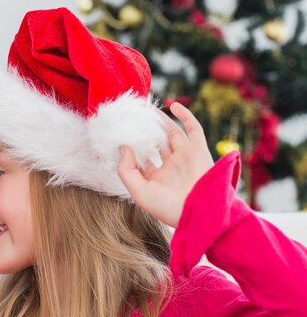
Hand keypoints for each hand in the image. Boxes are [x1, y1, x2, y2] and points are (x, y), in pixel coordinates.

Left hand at [117, 102, 213, 227]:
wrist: (198, 211)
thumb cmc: (167, 207)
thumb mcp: (138, 191)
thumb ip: (126, 170)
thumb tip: (123, 147)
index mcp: (156, 179)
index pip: (141, 159)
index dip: (131, 147)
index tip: (119, 134)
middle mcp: (171, 167)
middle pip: (156, 143)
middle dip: (145, 130)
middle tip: (134, 115)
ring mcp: (185, 157)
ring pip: (171, 133)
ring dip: (161, 120)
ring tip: (147, 107)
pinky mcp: (199, 150)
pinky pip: (193, 128)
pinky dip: (185, 116)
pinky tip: (172, 105)